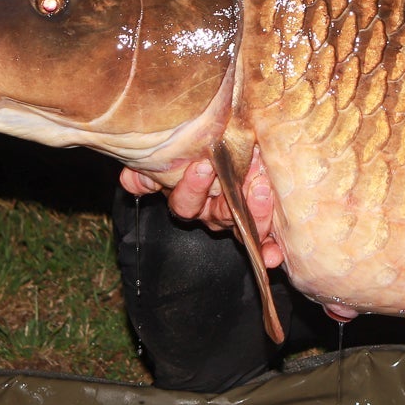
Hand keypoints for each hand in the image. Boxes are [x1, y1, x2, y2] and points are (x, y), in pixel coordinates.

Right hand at [119, 153, 283, 267]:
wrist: (239, 149)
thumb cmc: (205, 152)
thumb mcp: (177, 157)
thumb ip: (152, 170)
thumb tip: (130, 180)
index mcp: (192, 199)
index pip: (185, 202)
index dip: (191, 188)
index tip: (202, 166)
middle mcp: (213, 213)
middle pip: (214, 215)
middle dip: (223, 200)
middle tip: (236, 178)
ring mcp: (237, 221)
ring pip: (242, 225)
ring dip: (254, 214)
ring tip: (262, 192)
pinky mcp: (260, 226)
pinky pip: (264, 242)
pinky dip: (269, 250)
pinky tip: (274, 254)